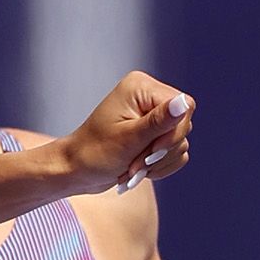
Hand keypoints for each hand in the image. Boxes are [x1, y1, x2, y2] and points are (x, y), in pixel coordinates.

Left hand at [56, 72, 193, 194]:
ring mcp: (153, 116)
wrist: (75, 172)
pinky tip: (139, 172)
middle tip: (134, 166)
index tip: (151, 154)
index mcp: (141, 87)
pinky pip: (176, 152)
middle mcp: (149, 97)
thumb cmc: (93, 154)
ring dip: (158, 163)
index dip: (172, 134)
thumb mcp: (128, 139)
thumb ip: (159, 122)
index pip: (184, 107)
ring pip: (180, 142)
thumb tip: (184, 102)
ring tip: (131, 170)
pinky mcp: (154, 134)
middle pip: (183, 125)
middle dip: (161, 152)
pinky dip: (160, 166)